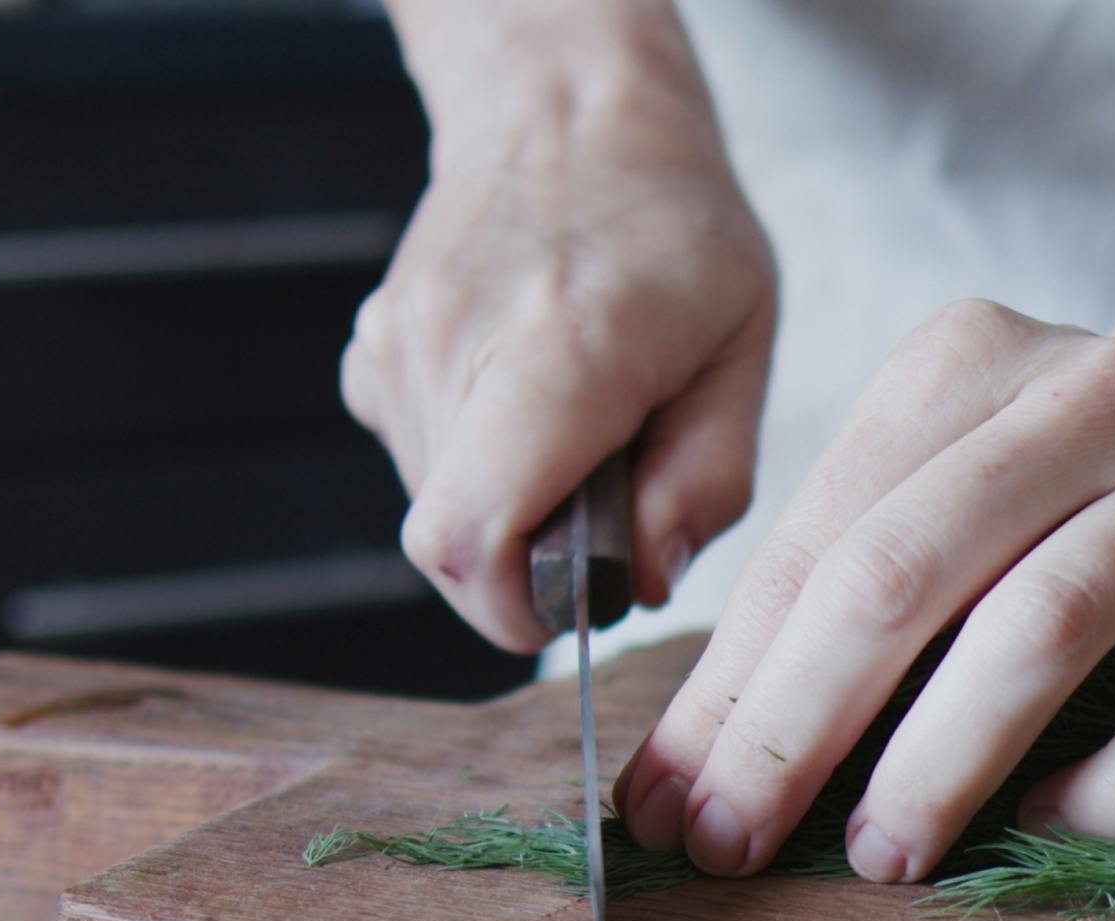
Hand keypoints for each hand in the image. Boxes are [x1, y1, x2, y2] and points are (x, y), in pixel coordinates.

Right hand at [341, 35, 774, 651]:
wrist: (569, 118)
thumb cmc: (675, 235)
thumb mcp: (742, 352)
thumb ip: (707, 479)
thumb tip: (647, 582)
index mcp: (560, 353)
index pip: (473, 538)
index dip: (521, 608)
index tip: (584, 600)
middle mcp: (455, 348)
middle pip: (451, 544)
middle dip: (534, 568)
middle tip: (612, 512)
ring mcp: (398, 347)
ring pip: (433, 512)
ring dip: (512, 515)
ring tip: (582, 441)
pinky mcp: (372, 353)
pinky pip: (418, 463)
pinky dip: (478, 471)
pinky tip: (532, 412)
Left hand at [614, 301, 1114, 881]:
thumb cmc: (1063, 484)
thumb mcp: (945, 474)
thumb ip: (840, 582)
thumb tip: (698, 771)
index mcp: (971, 356)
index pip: (821, 535)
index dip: (730, 684)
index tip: (665, 808)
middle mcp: (1099, 397)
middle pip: (912, 568)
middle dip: (800, 723)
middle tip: (735, 844)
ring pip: (1049, 624)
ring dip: (943, 759)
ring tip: (881, 855)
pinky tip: (1047, 825)